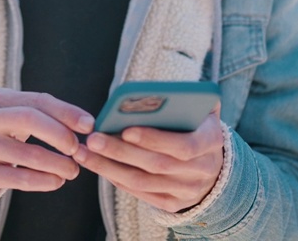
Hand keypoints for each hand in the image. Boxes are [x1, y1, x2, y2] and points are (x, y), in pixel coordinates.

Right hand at [0, 88, 94, 197]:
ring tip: (73, 170)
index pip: (38, 100)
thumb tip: (85, 123)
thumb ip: (40, 114)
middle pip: (30, 119)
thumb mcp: (9, 116)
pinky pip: (18, 178)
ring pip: (28, 154)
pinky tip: (56, 181)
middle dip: (60, 134)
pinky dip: (44, 181)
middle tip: (77, 149)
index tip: (89, 125)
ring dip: (58, 164)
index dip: (67, 112)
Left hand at [74, 105, 223, 212]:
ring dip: (109, 167)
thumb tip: (148, 93)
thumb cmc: (196, 124)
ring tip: (84, 152)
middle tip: (93, 139)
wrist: (213, 162)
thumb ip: (183, 98)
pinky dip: (116, 178)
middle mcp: (202, 170)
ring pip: (143, 181)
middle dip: (121, 152)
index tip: (126, 130)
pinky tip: (98, 165)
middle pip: (157, 164)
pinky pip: (140, 193)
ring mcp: (188, 190)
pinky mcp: (173, 203)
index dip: (154, 139)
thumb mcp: (199, 106)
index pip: (184, 146)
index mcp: (211, 141)